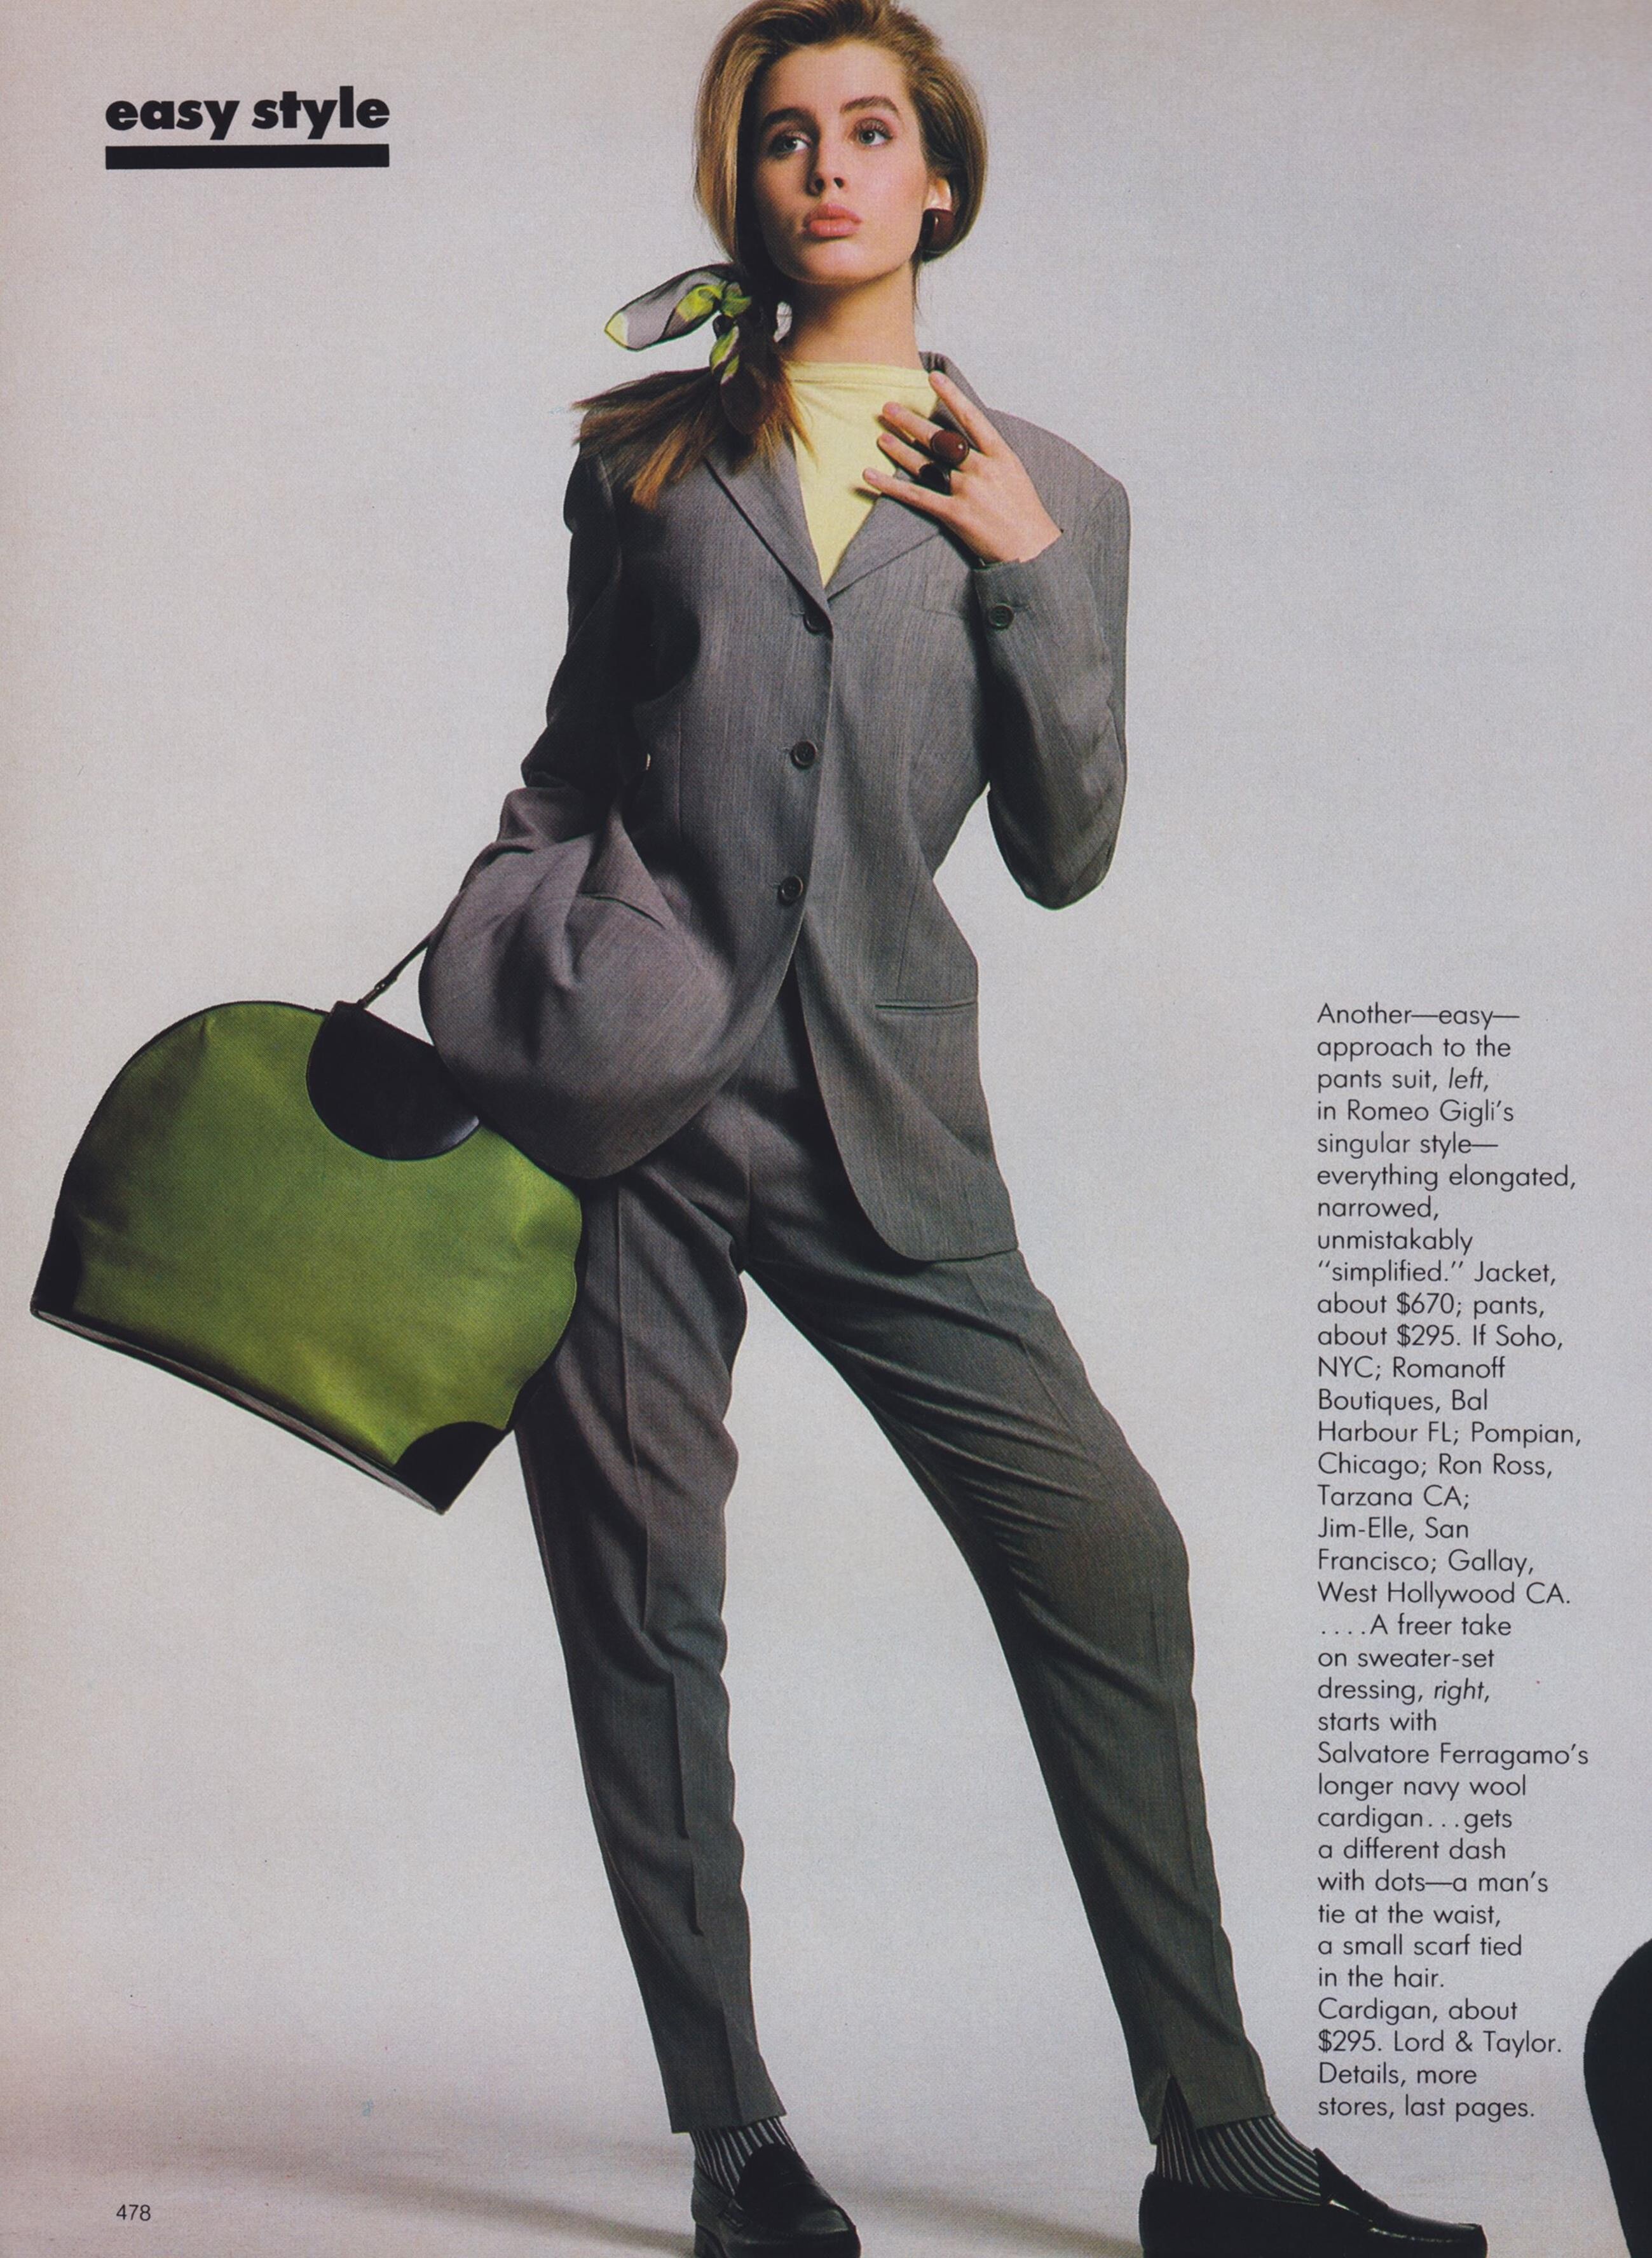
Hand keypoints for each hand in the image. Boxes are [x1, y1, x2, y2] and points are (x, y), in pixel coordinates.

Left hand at [862, 368, 1062, 565]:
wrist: (1031, 551)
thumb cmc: (1024, 514)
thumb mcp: (1014, 475)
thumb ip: (991, 456)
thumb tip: (967, 439)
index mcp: (1001, 455)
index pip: (971, 417)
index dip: (951, 395)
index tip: (932, 378)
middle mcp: (982, 469)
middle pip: (941, 439)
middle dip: (912, 422)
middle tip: (889, 406)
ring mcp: (967, 491)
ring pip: (926, 463)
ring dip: (900, 448)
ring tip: (881, 434)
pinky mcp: (954, 515)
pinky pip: (916, 496)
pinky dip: (891, 486)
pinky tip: (870, 476)